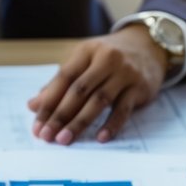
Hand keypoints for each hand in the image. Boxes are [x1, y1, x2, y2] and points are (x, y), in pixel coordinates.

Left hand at [28, 25, 167, 144]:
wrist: (151, 45)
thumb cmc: (110, 57)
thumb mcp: (85, 61)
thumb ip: (60, 83)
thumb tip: (34, 105)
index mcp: (86, 51)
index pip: (63, 78)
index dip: (48, 103)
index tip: (37, 125)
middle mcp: (106, 59)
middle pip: (78, 90)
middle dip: (60, 115)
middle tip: (47, 136)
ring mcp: (124, 73)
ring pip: (99, 100)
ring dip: (80, 122)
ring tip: (65, 139)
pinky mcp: (140, 87)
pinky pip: (123, 108)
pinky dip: (112, 124)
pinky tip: (101, 137)